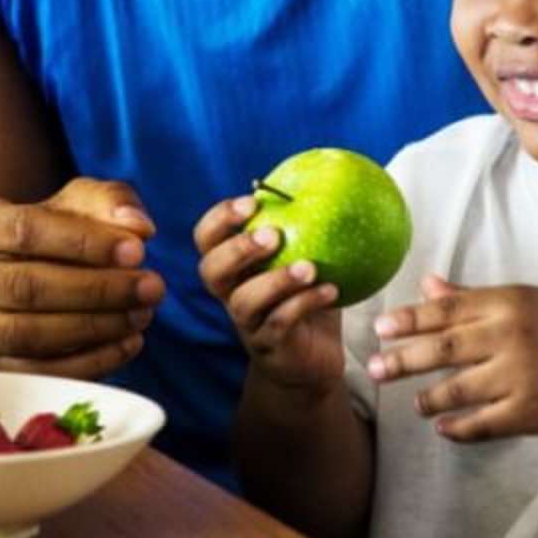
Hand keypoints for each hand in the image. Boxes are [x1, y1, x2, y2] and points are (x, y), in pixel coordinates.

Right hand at [0, 177, 165, 377]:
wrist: (28, 270)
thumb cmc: (56, 230)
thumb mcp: (80, 202)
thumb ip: (110, 202)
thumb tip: (137, 226)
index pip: (25, 231)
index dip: (84, 242)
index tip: (138, 250)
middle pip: (27, 287)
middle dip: (98, 289)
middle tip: (152, 287)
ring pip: (30, 334)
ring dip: (96, 326)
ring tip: (143, 314)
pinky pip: (39, 372)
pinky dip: (90, 362)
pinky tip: (130, 342)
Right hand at [194, 195, 342, 391]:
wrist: (309, 363)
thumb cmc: (305, 302)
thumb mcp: (304, 260)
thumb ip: (305, 228)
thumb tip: (331, 175)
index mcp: (233, 267)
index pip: (207, 238)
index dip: (220, 218)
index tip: (251, 201)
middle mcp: (231, 294)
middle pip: (211, 270)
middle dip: (237, 249)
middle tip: (273, 235)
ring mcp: (247, 324)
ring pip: (245, 301)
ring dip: (276, 281)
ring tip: (310, 267)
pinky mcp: (269, 348)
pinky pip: (280, 325)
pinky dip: (304, 305)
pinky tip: (331, 291)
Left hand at [369, 277, 537, 438]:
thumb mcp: (522, 301)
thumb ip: (471, 296)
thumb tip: (426, 284)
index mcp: (508, 303)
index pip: (446, 309)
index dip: (409, 319)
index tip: (380, 327)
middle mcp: (512, 336)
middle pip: (444, 349)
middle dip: (403, 359)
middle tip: (373, 368)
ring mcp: (521, 376)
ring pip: (458, 389)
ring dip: (429, 398)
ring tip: (415, 403)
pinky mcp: (530, 412)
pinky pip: (482, 424)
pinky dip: (458, 429)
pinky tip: (443, 428)